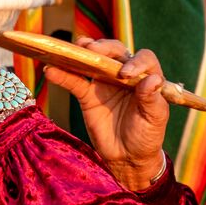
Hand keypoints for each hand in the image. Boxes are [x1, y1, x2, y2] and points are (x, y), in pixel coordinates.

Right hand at [46, 37, 168, 189]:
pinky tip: (51, 70)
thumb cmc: (147, 135)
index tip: (125, 74)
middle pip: (115, 52)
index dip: (136, 62)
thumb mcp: (155, 119)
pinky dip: (62, 74)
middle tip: (94, 50)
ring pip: (94, 61)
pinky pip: (74, 82)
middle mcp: (125, 75)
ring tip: (74, 48)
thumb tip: (153, 79)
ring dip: (83, 52)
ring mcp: (105, 83)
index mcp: (146, 78)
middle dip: (105, 47)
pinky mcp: (88, 96)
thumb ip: (152, 99)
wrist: (128, 157)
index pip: (144, 59)